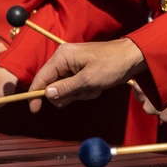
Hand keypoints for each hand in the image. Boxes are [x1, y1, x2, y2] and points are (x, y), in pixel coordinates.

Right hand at [27, 39, 145, 112]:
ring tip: (94, 86)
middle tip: (84, 91)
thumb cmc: (111, 65)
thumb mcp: (88, 80)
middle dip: (69, 94)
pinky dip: (86, 91)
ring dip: (80, 94)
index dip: (36, 94)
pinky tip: (98, 86)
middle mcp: (64, 60)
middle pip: (53, 87)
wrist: (132, 58)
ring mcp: (73, 66)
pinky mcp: (81, 72)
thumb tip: (47, 94)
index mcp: (62, 56)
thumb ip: (66, 88)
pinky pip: (76, 88)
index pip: (41, 78)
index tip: (35, 110)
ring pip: (66, 90)